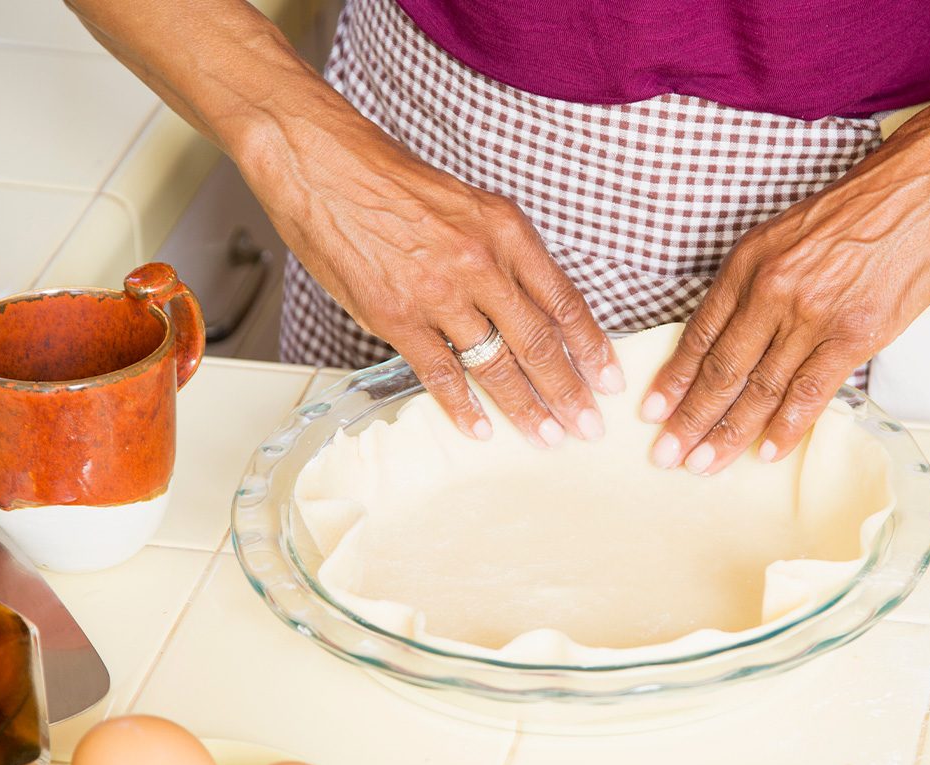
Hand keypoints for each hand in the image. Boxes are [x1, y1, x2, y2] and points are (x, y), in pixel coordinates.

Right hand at [241, 105, 624, 446]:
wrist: (320, 162)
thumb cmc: (390, 179)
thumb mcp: (469, 203)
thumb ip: (502, 253)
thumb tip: (530, 304)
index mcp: (506, 231)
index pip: (564, 300)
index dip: (592, 346)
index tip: (609, 377)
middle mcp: (480, 263)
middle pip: (539, 341)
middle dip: (569, 391)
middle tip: (589, 426)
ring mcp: (438, 293)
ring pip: (496, 364)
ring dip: (526, 407)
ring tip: (547, 437)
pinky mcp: (395, 316)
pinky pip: (440, 373)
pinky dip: (462, 406)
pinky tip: (480, 429)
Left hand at [639, 110, 929, 474]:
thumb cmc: (866, 204)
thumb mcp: (790, 231)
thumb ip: (760, 282)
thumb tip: (740, 335)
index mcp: (750, 261)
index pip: (700, 333)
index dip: (674, 378)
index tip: (654, 410)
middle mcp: (773, 289)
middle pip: (721, 368)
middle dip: (691, 418)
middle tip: (668, 455)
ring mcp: (814, 314)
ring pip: (760, 387)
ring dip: (730, 432)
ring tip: (705, 465)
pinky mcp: (856, 333)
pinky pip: (811, 391)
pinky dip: (787, 426)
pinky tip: (767, 451)